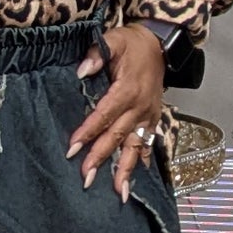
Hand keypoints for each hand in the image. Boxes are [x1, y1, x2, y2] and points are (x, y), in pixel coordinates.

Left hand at [68, 23, 167, 199]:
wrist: (160, 44)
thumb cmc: (133, 44)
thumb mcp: (114, 40)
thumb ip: (97, 53)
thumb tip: (81, 71)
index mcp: (128, 89)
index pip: (104, 115)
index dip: (88, 131)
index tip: (72, 148)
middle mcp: (140, 107)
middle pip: (117, 136)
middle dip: (101, 158)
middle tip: (85, 178)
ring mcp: (148, 116)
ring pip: (135, 147)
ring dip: (125, 170)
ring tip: (118, 193)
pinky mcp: (153, 119)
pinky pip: (147, 145)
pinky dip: (142, 163)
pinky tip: (134, 182)